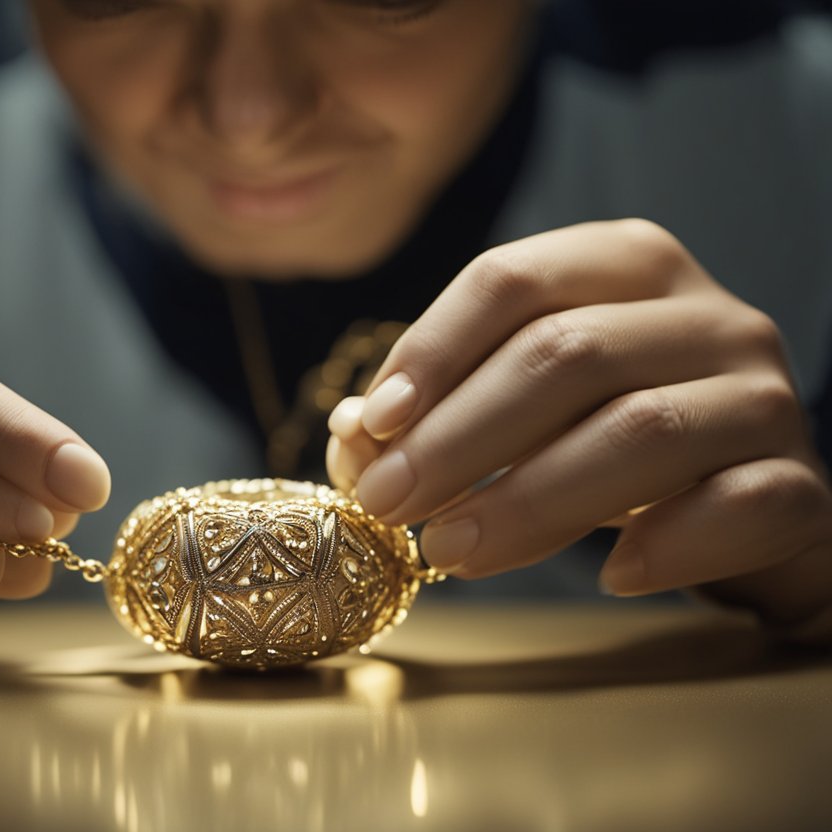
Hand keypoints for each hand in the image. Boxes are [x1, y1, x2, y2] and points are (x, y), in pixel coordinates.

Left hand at [327, 220, 831, 627]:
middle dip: (459, 435)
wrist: (742, 499)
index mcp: (625, 264)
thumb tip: (354, 435)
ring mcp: (763, 394)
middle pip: (566, 353)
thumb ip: (443, 410)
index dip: (431, 351)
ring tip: (450, 551)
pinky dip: (668, 545)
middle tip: (387, 502)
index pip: (511, 280)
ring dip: (530, 499)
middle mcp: (706, 312)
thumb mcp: (522, 410)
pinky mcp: (801, 481)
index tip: (369, 426)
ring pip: (642, 430)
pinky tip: (610, 577)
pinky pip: (739, 505)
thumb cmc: (605, 439)